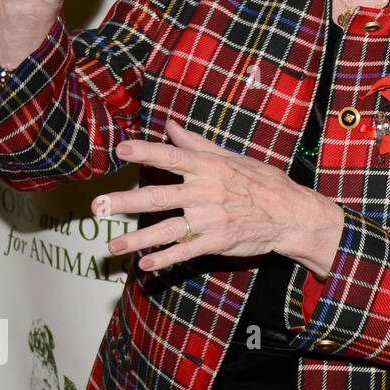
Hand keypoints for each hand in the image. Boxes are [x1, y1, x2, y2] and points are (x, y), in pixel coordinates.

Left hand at [94, 120, 345, 276]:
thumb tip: (170, 124)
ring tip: (112, 245)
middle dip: (126, 202)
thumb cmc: (262, 182)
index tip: (121, 149)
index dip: (146, 151)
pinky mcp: (217, 241)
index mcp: (208, 167)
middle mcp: (205, 192)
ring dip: (137, 238)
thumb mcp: (231, 157)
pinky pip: (185, 251)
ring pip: (166, 229)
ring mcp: (210, 219)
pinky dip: (164, 259)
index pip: (171, 156)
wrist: (291, 214)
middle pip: (158, 196)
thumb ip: (196, 143)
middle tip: (98, 206)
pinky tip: (144, 264)